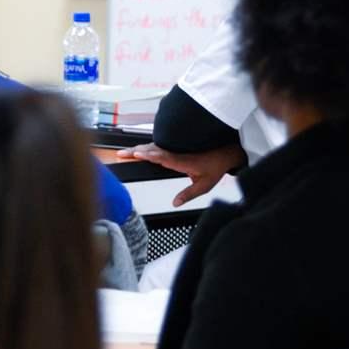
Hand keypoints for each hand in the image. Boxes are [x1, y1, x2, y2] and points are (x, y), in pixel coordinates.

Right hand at [115, 142, 245, 206]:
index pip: (162, 156)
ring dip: (139, 148)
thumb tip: (175, 203)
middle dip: (135, 151)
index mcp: (182, 160)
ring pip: (153, 146)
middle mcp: (176, 152)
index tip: (136, 154)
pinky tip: (139, 150)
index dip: (148, 155)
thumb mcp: (204, 185)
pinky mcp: (176, 146)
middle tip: (121, 154)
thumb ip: (188, 194)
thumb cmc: (216, 166)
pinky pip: (158, 145)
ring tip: (125, 152)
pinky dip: (146, 147)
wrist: (226, 152)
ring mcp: (175, 148)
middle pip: (152, 149)